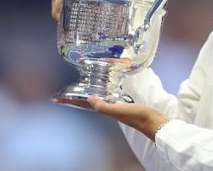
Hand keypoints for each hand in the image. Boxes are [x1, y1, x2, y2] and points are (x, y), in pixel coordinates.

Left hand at [55, 96, 169, 140]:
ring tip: (80, 88)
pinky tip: (105, 88)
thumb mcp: (121, 111)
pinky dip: (103, 92)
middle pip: (87, 102)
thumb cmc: (140, 117)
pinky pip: (109, 96)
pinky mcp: (126, 104)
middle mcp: (109, 109)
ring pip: (97, 99)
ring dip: (88, 94)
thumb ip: (105, 106)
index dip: (70, 101)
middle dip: (76, 97)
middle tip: (65, 92)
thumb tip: (89, 99)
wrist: (157, 123)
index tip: (55, 98)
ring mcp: (117, 107)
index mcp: (106, 110)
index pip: (84, 104)